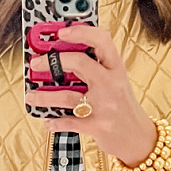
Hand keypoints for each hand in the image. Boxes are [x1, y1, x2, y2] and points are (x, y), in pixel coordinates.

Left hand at [23, 24, 157, 165]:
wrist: (139, 138)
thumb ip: (96, 69)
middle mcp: (111, 84)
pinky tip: (47, 121)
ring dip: (45, 96)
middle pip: (79, 63)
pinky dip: (55, 122)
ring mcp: (104, 105)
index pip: (101, 41)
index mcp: (116, 69)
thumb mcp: (116, 83)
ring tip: (31, 96)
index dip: (79, 32)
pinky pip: (70, 122)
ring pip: (68, 96)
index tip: (61, 32)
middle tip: (35, 63)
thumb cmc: (123, 108)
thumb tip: (63, 58)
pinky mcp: (98, 126)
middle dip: (52, 61)